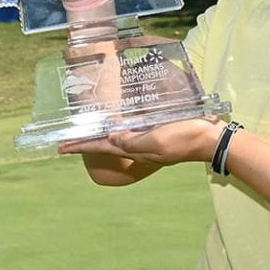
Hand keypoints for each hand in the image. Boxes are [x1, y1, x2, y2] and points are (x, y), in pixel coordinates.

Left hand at [58, 117, 224, 165]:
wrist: (208, 138)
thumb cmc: (183, 138)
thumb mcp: (157, 141)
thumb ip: (134, 141)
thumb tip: (112, 138)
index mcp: (134, 148)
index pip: (101, 147)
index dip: (81, 146)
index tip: (61, 146)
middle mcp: (136, 146)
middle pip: (104, 144)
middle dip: (85, 142)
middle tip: (67, 139)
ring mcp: (145, 140)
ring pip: (115, 137)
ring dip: (99, 135)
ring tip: (85, 130)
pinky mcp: (154, 132)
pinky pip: (130, 130)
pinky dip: (117, 127)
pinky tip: (115, 121)